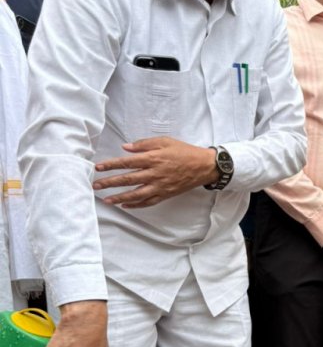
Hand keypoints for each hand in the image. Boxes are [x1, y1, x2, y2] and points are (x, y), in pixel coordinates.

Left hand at [93, 138, 216, 207]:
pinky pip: (148, 202)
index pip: (126, 162)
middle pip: (127, 180)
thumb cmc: (184, 151)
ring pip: (136, 194)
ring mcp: (160, 186)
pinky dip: (136, 205)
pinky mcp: (165, 194)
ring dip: (119, 197)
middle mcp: (154, 174)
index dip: (111, 165)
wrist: (203, 166)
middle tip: (96, 186)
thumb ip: (144, 144)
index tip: (98, 168)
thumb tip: (126, 148)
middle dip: (110, 183)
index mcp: (153, 158)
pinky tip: (125, 205)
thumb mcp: (164, 141)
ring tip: (107, 200)